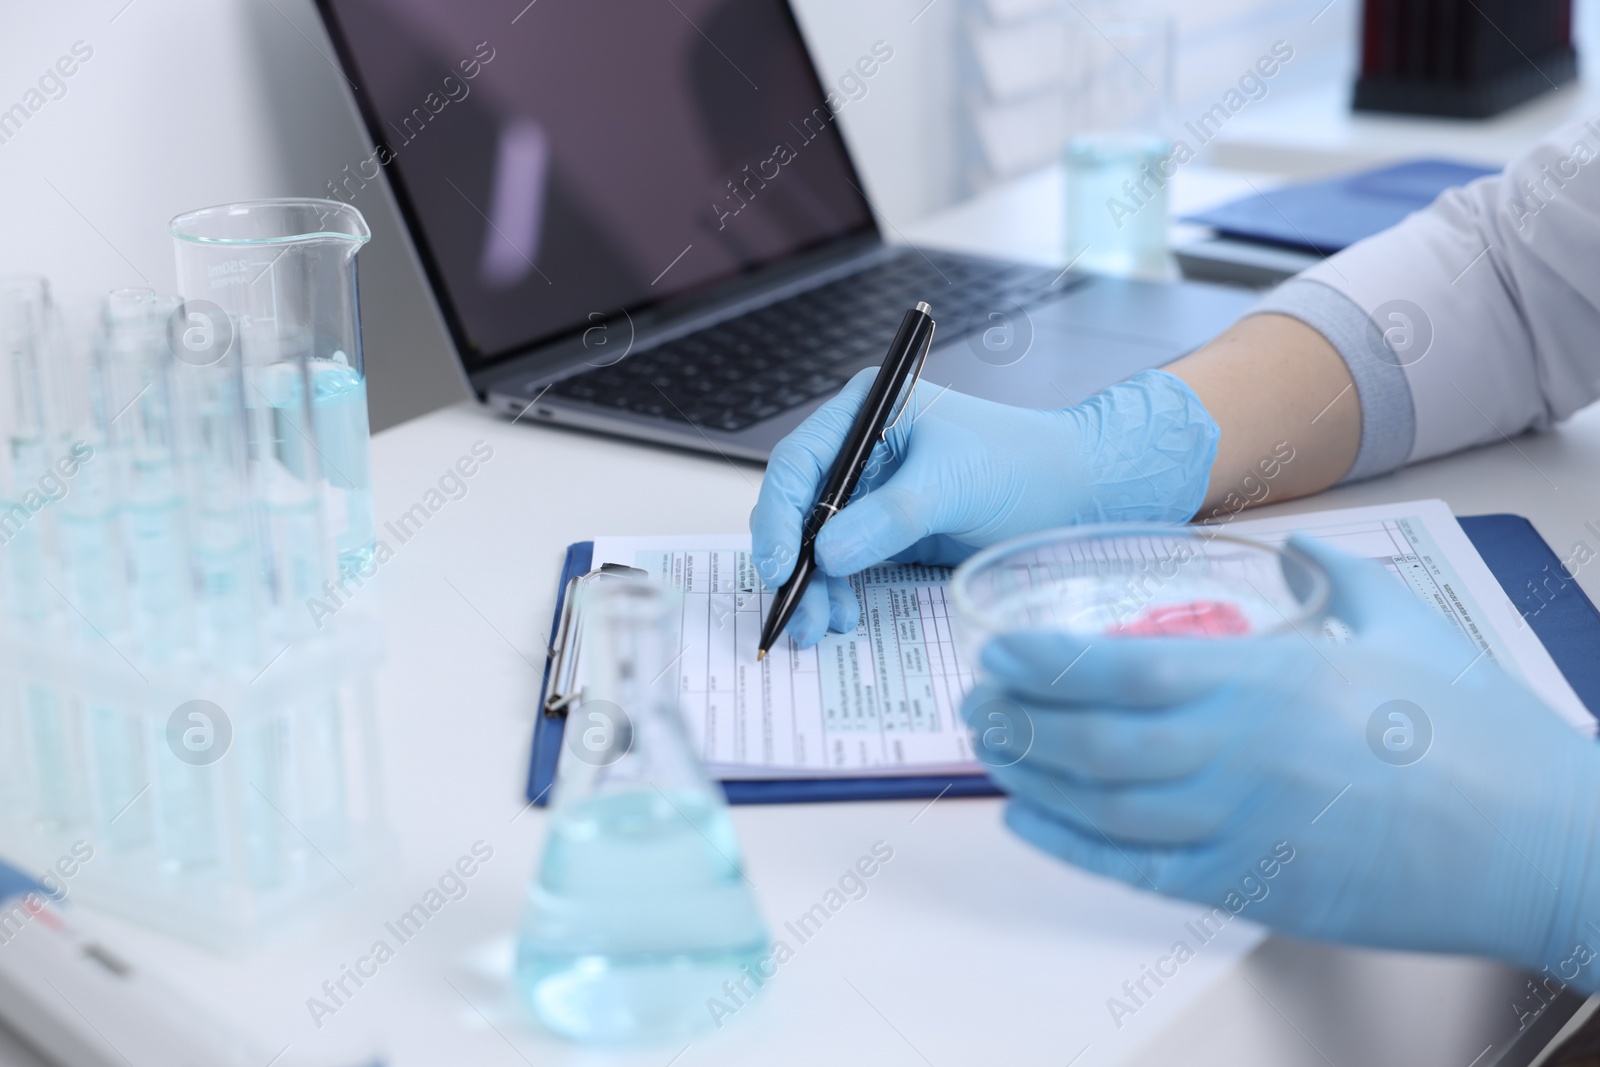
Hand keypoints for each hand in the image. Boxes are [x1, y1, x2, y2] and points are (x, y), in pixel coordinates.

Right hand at [749, 368, 1219, 645]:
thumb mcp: (956, 484)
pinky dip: (838, 595)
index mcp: (869, 413)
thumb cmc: (1027, 467)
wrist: (1081, 495)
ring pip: (817, 545)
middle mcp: (862, 450)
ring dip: (813, 589)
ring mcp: (873, 494)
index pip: (800, 462)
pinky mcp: (889, 533)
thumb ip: (890, 516)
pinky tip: (844, 617)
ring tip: (819, 628)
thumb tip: (826, 553)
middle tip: (794, 614)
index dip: (778, 514)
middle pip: (799, 508)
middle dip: (793, 564)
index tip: (778, 565)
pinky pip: (845, 567)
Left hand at [967, 536, 1599, 989]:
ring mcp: (1242, 829)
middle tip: (975, 702)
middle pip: (1094, 740)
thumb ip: (1332, 572)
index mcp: (1269, 681)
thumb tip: (1292, 544)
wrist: (1545, 842)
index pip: (1122, 670)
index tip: (999, 652)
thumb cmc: (1482, 732)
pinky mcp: (1255, 889)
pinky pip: (1139, 872)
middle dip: (1020, 720)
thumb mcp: (1405, 621)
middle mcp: (1239, 756)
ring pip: (1103, 806)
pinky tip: (1029, 825)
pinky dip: (1073, 849)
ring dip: (1031, 779)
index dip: (1046, 664)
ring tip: (988, 753)